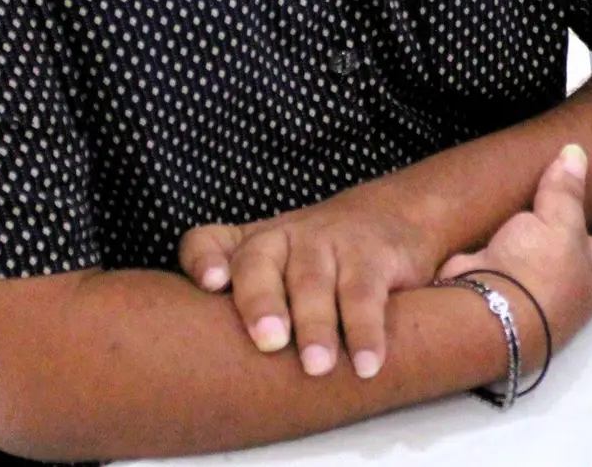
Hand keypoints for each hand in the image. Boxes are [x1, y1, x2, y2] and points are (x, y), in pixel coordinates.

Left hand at [178, 186, 440, 380]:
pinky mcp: (374, 253)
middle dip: (261, 303)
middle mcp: (282, 238)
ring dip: (315, 325)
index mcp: (249, 245)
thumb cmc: (315, 263)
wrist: (389, 218)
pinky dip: (366, 332)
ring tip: (317, 366)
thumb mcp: (274, 273)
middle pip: (259, 264)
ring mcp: (328, 242)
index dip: (204, 260)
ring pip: (314, 282)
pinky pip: (366, 294)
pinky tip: (365, 364)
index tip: (211, 283)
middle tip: (268, 342)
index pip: (208, 242)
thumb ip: (240, 308)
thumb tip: (202, 373)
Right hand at [438, 144, 591, 353]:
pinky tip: (511, 201)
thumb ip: (566, 192)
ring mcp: (535, 278)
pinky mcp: (500, 271)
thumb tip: (575, 154)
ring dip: (555, 218)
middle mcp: (572, 279)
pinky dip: (515, 218)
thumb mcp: (560, 227)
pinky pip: (514, 238)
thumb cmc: (538, 274)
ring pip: (552, 241)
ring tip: (560, 186)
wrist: (481, 313)